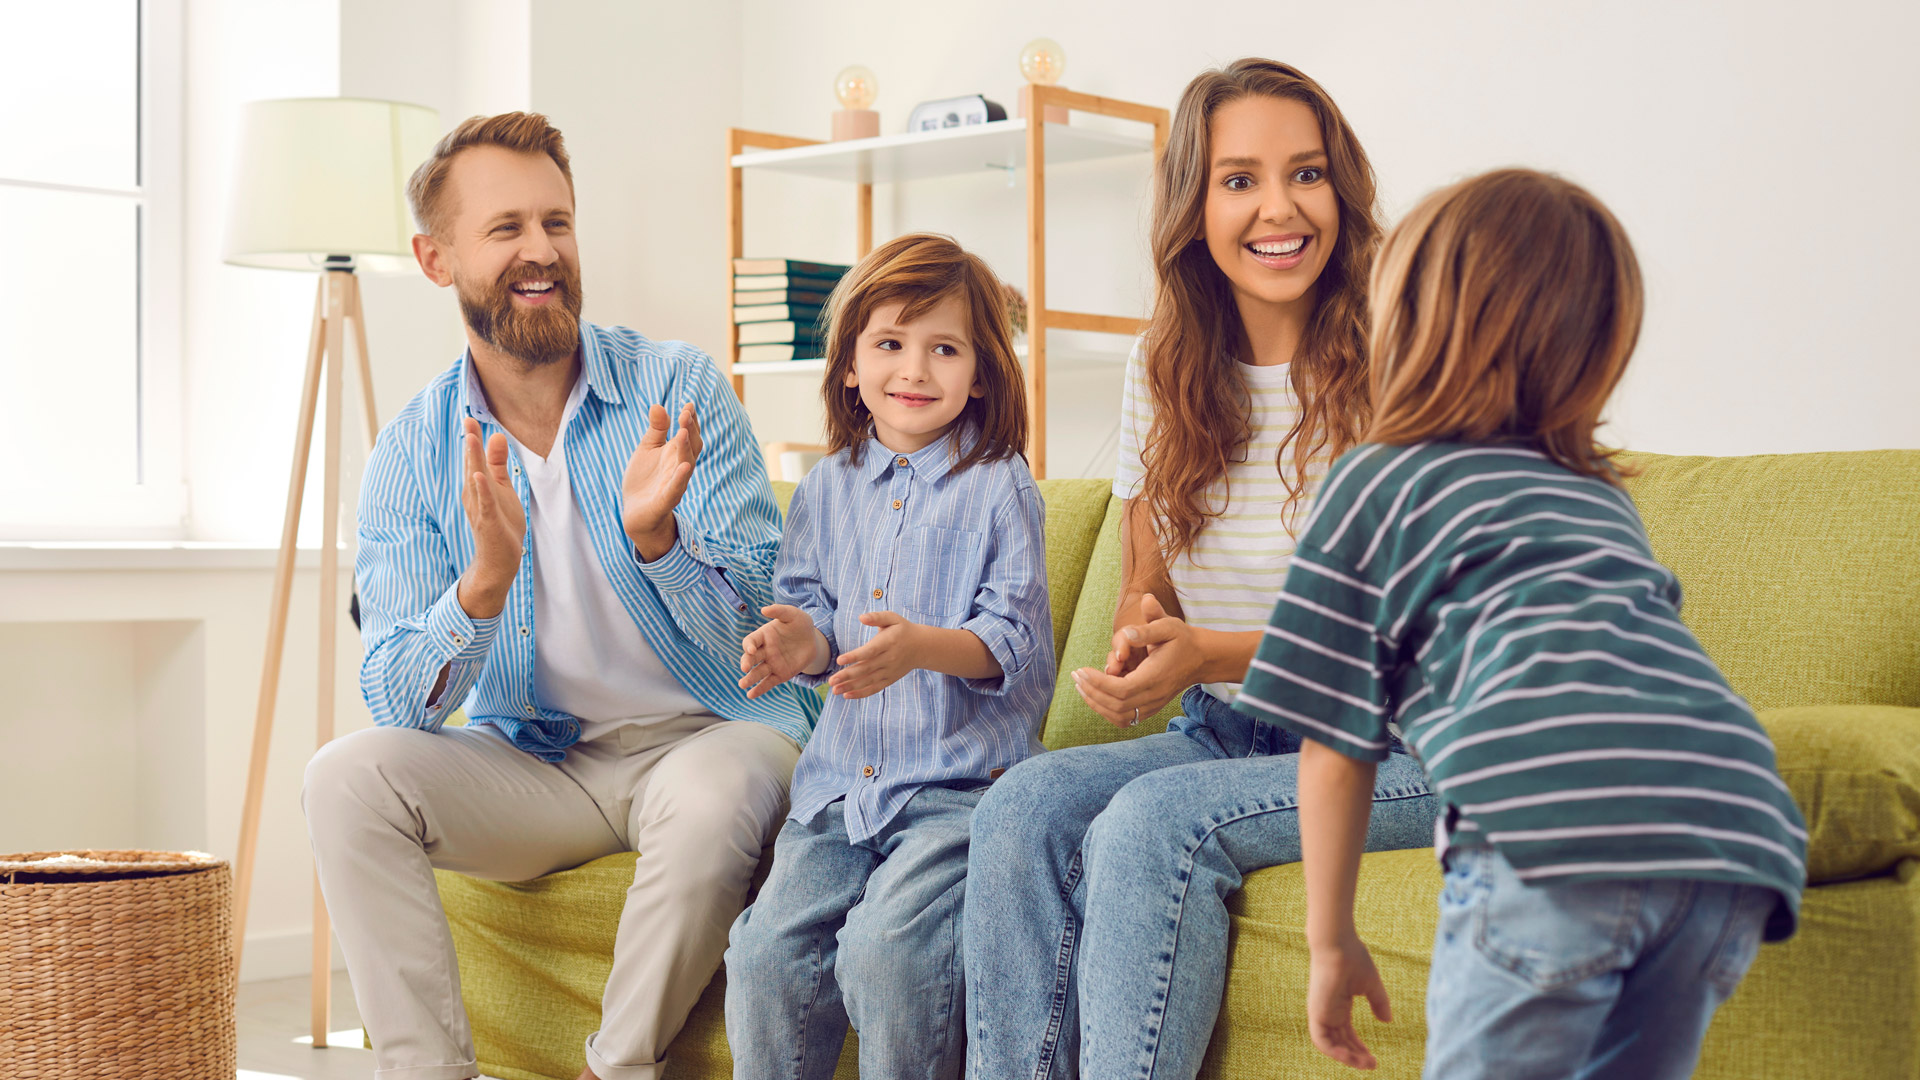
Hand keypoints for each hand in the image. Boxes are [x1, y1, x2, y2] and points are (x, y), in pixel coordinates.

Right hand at [457, 416, 523, 618]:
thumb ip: (497, 463)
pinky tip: (479, 476)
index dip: (472, 438)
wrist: (499, 561)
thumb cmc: (500, 523)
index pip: (473, 458)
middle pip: (471, 465)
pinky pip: (485, 505)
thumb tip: (496, 435)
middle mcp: (474, 495)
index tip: (470, 415)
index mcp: (477, 486)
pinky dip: (482, 491)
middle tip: (467, 420)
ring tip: (472, 439)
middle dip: (470, 444)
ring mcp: (480, 509)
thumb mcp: (501, 488)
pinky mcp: (488, 523)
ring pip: (476, 482)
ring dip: (473, 461)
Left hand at [622, 402, 701, 559]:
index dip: (690, 420)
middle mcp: (679, 467)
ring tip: (683, 431)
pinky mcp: (665, 500)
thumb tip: (657, 405)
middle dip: (690, 430)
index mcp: (675, 453)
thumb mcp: (647, 449)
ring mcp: (675, 484)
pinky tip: (684, 467)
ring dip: (686, 448)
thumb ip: (656, 429)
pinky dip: (680, 478)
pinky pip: (676, 489)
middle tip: (686, 413)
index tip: (688, 404)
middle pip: (692, 447)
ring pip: (686, 465)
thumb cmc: (644, 479)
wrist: (635, 512)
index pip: (689, 434)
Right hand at [739, 604, 823, 699]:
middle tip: (744, 668)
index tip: (751, 649)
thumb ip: (779, 611)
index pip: (750, 641)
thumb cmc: (800, 624)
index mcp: (763, 636)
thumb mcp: (792, 614)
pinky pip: (768, 682)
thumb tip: (764, 610)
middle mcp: (764, 651)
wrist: (813, 639)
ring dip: (749, 679)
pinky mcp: (780, 674)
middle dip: (746, 663)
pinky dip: (759, 689)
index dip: (749, 645)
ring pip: (757, 672)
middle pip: (751, 658)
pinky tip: (751, 695)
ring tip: (742, 685)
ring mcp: (771, 663)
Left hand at [829, 612, 921, 698]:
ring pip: (868, 681)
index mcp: (888, 643)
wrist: (922, 647)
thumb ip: (877, 617)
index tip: (839, 660)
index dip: (854, 656)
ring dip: (850, 686)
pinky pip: (874, 688)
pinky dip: (861, 693)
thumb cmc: (902, 630)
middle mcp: (889, 659)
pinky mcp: (889, 679)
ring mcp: (889, 671)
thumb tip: (861, 617)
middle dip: (847, 676)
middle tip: (831, 681)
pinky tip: (847, 695)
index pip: (869, 651)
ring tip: (834, 690)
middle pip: (866, 669)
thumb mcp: (893, 618)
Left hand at [1074, 593, 1202, 725]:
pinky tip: (1096, 695)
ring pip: (1118, 716)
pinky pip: (1125, 719)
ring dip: (1096, 703)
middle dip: (1091, 692)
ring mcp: (1153, 706)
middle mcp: (1153, 696)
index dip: (1097, 683)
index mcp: (1154, 677)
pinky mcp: (1150, 709)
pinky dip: (1106, 711)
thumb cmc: (1182, 639)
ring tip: (1081, 686)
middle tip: (1075, 676)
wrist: (1201, 658)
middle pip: (1115, 705)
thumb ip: (1147, 628)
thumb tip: (1126, 632)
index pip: (1120, 689)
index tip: (1081, 670)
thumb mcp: (1168, 626)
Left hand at [1306, 934, 1391, 1069]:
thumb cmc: (1354, 959)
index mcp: (1338, 1005)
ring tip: (1365, 1064)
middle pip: (1340, 1042)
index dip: (1360, 1047)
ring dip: (1348, 1058)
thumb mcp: (1371, 986)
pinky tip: (1350, 1058)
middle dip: (1356, 1056)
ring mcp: (1321, 1012)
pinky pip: (1321, 1040)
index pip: (1347, 1034)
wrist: (1339, 945)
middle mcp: (1328, 1011)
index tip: (1373, 1059)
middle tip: (1372, 1065)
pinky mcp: (1316, 1012)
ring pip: (1331, 1045)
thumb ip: (1379, 1003)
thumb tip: (1387, 1021)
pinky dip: (1334, 1052)